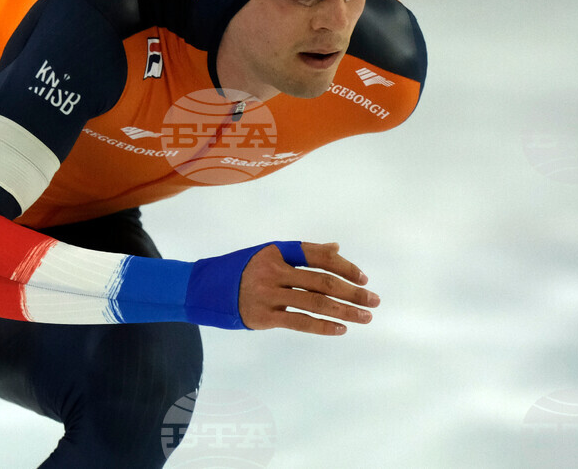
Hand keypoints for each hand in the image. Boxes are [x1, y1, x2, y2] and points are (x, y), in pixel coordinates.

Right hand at [238, 242, 379, 334]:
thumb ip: (301, 253)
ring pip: (316, 302)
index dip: (344, 265)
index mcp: (276, 250)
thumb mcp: (268, 254)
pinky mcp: (263, 316)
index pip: (318, 255)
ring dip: (345, 311)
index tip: (363, 278)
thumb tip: (336, 248)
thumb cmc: (241, 270)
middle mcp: (273, 270)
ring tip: (365, 318)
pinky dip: (322, 326)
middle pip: (323, 280)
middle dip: (353, 292)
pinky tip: (341, 329)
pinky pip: (299, 321)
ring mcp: (267, 293)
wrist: (203, 288)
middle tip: (374, 301)